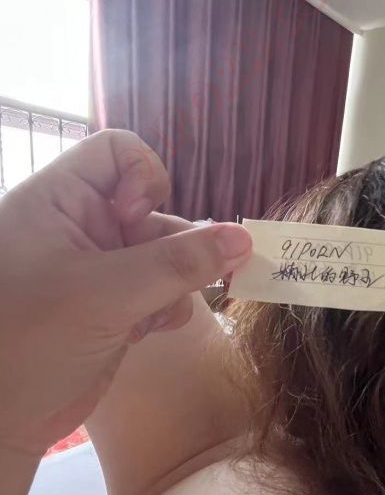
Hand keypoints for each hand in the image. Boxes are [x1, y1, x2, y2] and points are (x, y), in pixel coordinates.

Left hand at [0, 129, 250, 457]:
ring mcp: (97, 270)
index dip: (143, 178)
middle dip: (175, 245)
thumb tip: (244, 239)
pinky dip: (165, 308)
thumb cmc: (30, 342)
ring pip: (164, 255)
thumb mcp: (106, 294)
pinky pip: (159, 290)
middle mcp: (79, 228)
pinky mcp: (111, 308)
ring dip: (176, 282)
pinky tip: (148, 331)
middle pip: (152, 209)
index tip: (138, 221)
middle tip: (191, 279)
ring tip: (161, 312)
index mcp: (59, 202)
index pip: (117, 153)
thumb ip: (178, 265)